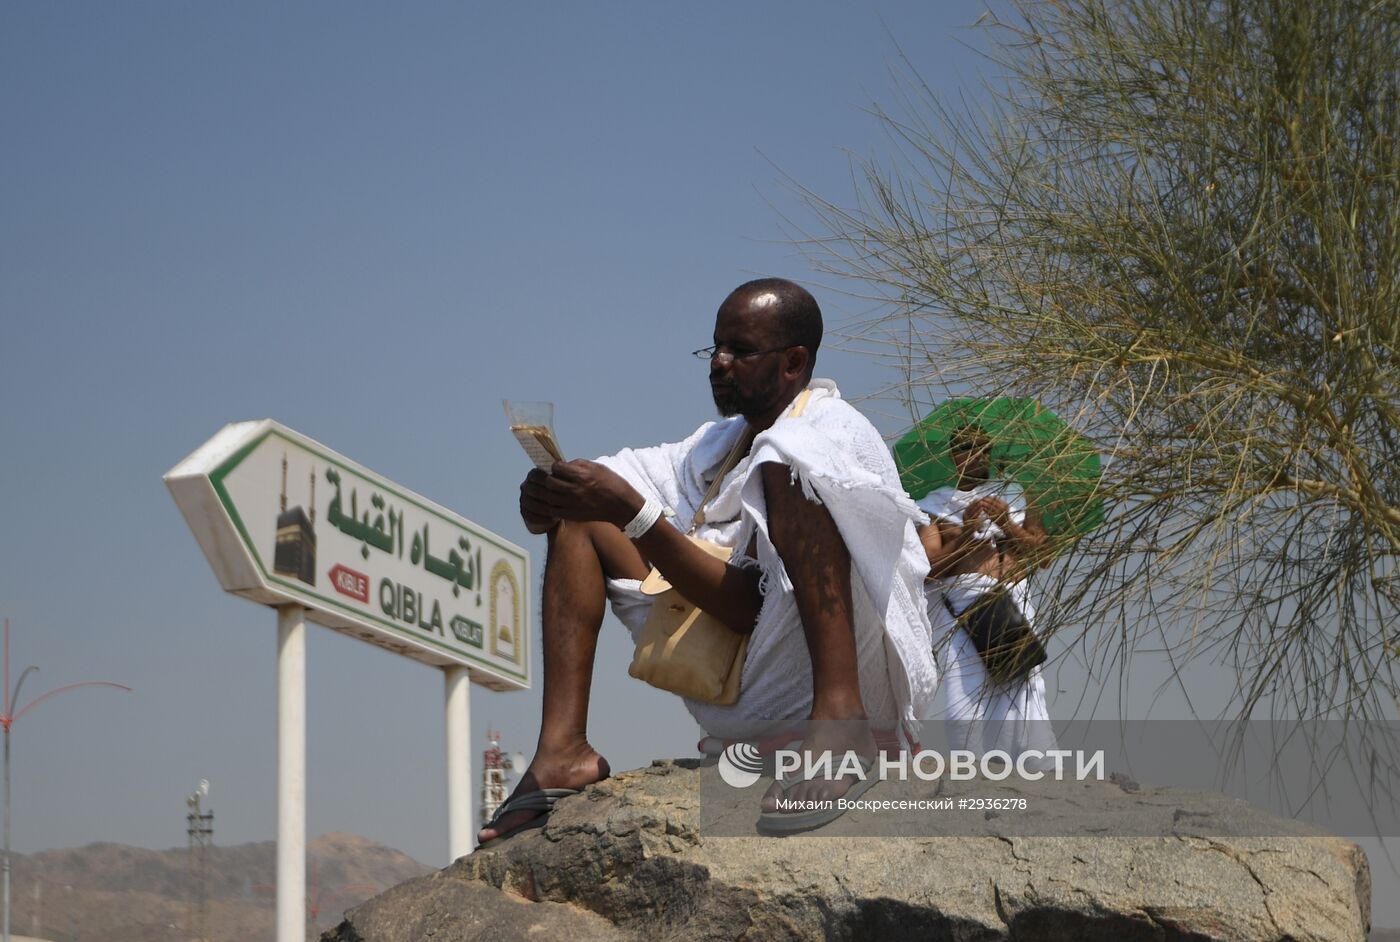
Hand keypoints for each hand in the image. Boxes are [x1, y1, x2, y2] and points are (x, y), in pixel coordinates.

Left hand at [521, 459, 643, 528]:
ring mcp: (573, 504)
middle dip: (549, 478)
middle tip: (553, 478)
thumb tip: (562, 465)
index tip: (558, 468)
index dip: (555, 466)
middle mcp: (575, 490)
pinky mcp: (573, 515)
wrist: (621, 506)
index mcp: (582, 475)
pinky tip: (555, 501)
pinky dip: (551, 505)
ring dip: (548, 492)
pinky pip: (553, 510)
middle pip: (549, 482)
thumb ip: (578, 465)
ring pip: (549, 497)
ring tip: (552, 490)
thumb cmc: (611, 483)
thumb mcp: (597, 467)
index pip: (557, 468)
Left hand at [964, 496, 1011, 527]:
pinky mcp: (995, 517)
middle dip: (985, 500)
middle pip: (991, 501)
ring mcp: (998, 512)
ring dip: (983, 504)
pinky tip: (981, 508)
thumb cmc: (1003, 514)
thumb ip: (997, 502)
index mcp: (1004, 504)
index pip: (995, 498)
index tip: (984, 496)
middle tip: (979, 499)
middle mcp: (1002, 508)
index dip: (988, 497)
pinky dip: (984, 509)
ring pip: (989, 506)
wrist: (1007, 524)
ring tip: (979, 502)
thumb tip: (989, 496)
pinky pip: (988, 512)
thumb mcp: (1003, 507)